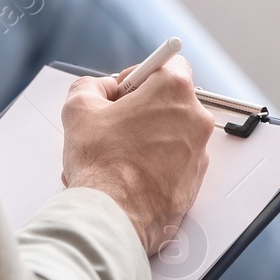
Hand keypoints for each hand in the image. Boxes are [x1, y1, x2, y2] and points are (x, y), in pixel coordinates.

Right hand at [60, 57, 212, 256]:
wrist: (114, 216)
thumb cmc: (102, 164)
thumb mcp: (80, 108)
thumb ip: (91, 86)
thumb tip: (100, 89)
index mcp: (174, 92)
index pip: (169, 64)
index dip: (142, 74)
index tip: (127, 88)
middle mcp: (195, 119)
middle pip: (169, 101)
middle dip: (141, 109)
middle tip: (114, 124)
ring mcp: (199, 152)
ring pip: (170, 134)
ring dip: (145, 138)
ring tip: (115, 155)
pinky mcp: (195, 180)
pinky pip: (174, 162)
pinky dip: (154, 164)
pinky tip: (126, 175)